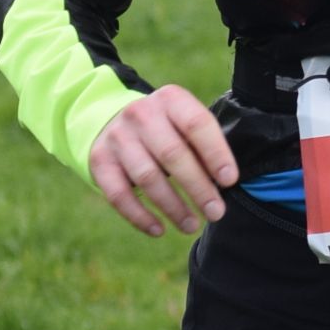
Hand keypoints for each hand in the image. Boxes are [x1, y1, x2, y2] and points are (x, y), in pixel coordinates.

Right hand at [86, 86, 237, 236]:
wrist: (114, 120)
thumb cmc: (166, 129)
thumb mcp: (184, 123)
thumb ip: (203, 145)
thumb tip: (223, 183)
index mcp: (171, 99)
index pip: (197, 124)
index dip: (215, 153)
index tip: (229, 181)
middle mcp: (141, 113)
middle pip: (173, 154)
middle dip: (198, 188)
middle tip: (216, 212)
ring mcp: (117, 136)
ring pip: (147, 177)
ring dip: (172, 207)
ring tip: (191, 226)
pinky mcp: (100, 160)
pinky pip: (119, 194)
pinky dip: (139, 216)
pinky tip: (159, 230)